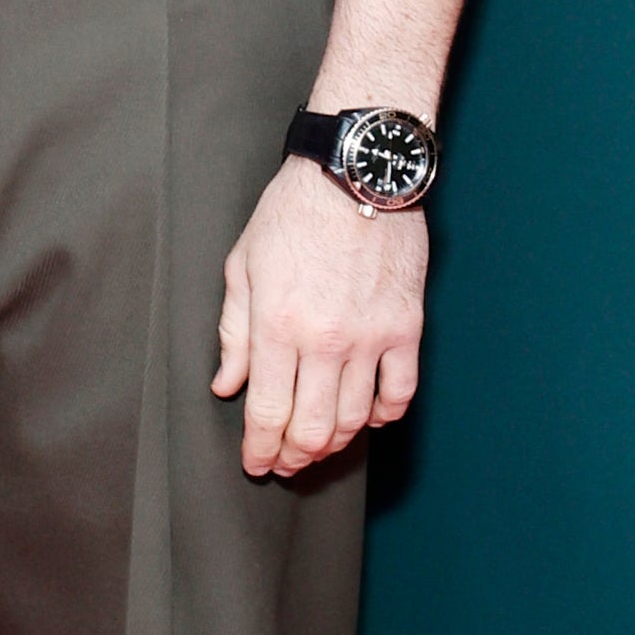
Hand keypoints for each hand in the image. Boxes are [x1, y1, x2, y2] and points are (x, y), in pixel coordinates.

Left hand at [213, 158, 426, 478]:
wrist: (357, 171)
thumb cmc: (294, 210)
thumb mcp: (244, 264)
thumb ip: (234, 331)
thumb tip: (228, 383)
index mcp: (278, 325)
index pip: (268, 413)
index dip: (260, 449)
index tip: (256, 463)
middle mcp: (326, 339)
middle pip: (314, 428)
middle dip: (295, 456)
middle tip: (286, 462)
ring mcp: (371, 335)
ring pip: (357, 418)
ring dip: (337, 443)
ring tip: (322, 445)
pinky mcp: (407, 324)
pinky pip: (401, 390)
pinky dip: (386, 414)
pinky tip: (372, 416)